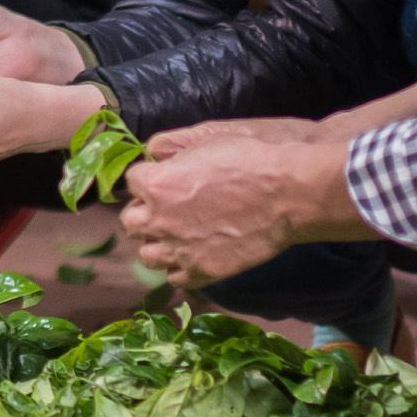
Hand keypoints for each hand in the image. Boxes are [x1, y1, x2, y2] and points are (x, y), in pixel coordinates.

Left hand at [117, 118, 361, 288]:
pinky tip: (193, 255)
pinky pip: (175, 277)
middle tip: (165, 209)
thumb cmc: (248, 160)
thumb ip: (171, 148)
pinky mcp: (201, 272)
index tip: (161, 179)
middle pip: (131, 221)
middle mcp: (158, 220)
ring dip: (157, 244)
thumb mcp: (206, 139)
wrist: (286, 194)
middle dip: (145, 213)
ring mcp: (178, 250)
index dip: (148, 179)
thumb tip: (154, 155)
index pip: (131, 182)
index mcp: (155, 184)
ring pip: (147, 255)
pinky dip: (180, 267)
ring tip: (175, 236)